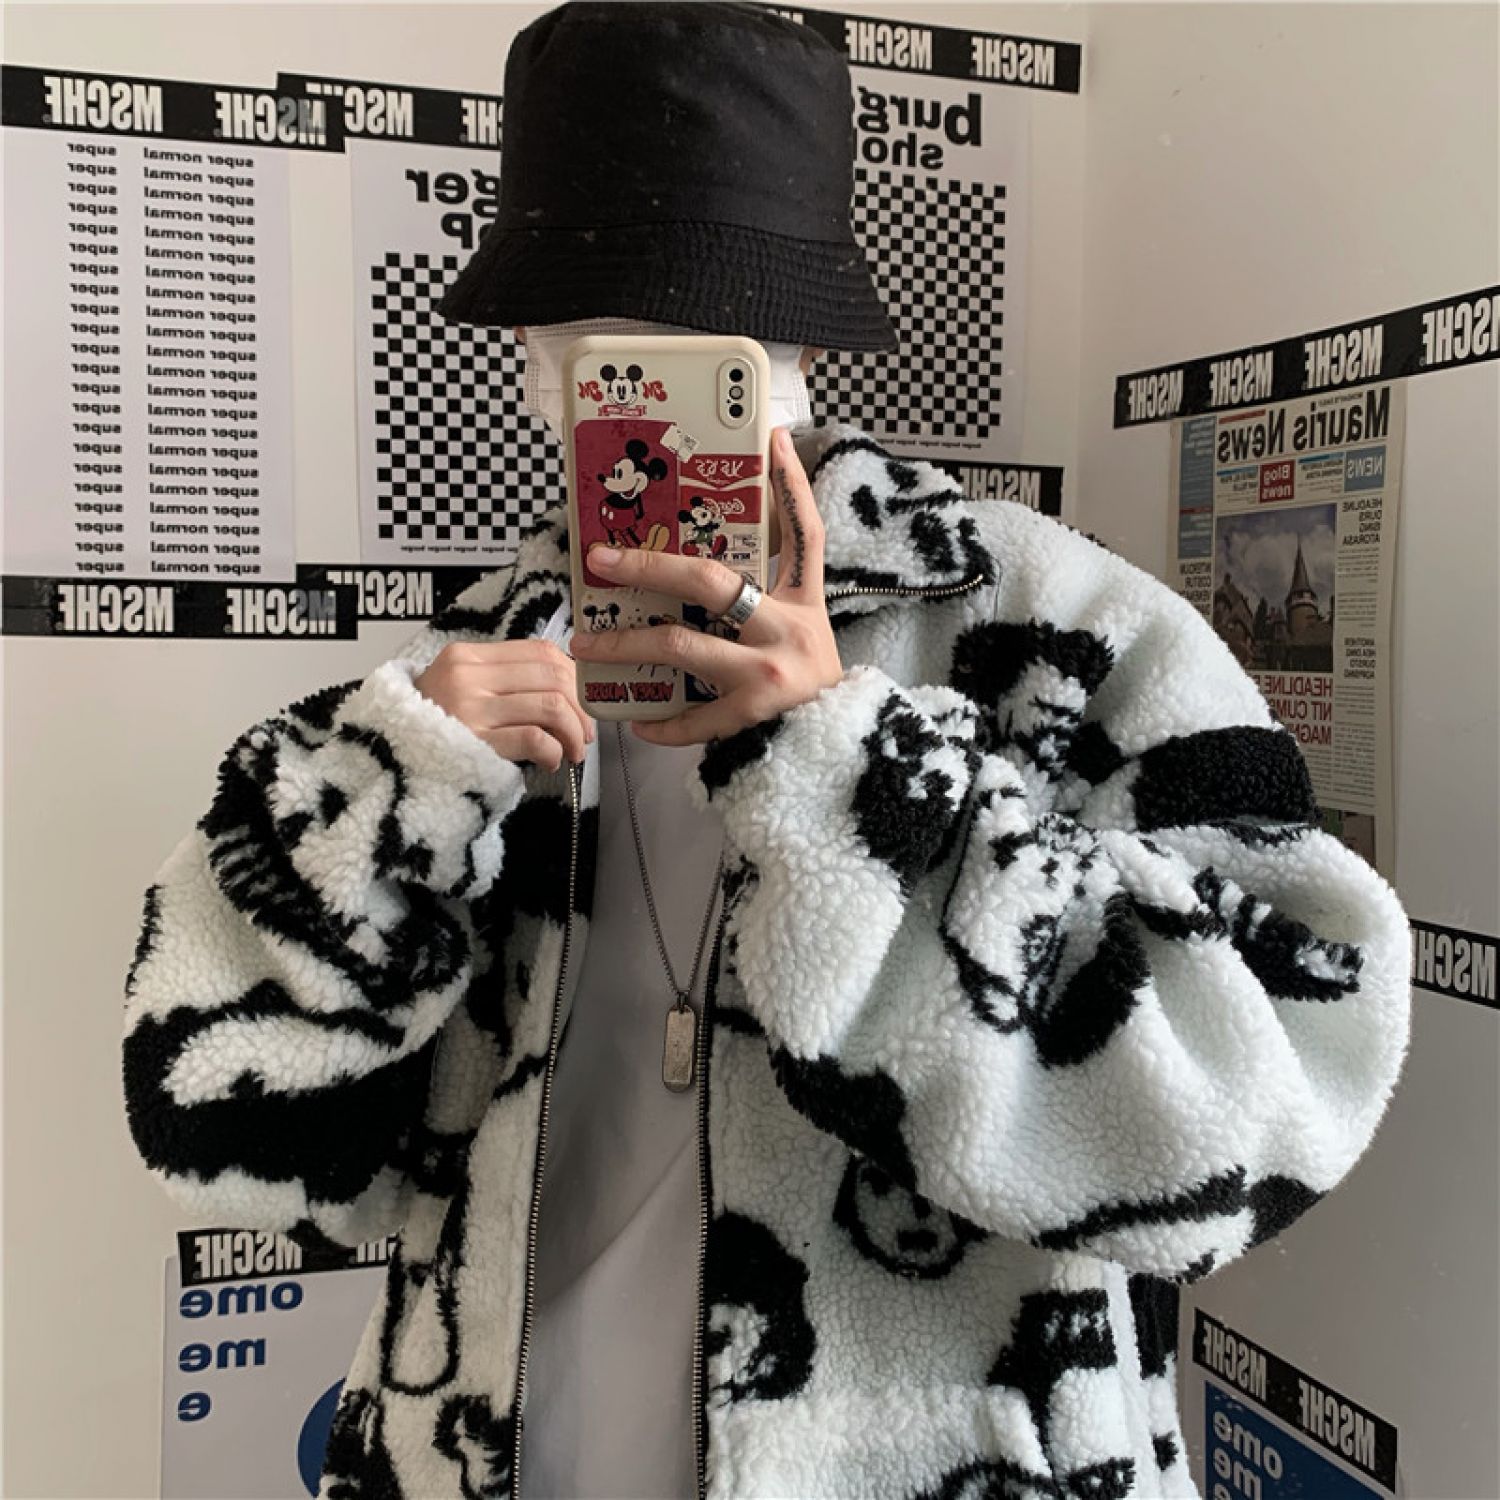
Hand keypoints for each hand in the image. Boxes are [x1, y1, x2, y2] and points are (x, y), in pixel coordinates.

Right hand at [414, 639, 595, 771]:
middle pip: (553, 676)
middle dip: (581, 707)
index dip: (573, 675)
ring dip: (573, 732)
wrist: (384, 763)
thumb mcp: (457, 689)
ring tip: (572, 750)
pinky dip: (553, 751)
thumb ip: (500, 680)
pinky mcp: (475, 743)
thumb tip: (562, 687)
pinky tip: (550, 761)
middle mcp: (468, 676)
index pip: (540, 650)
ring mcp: (470, 709)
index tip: (581, 698)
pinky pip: (535, 738)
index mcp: (466, 657)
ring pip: (551, 706)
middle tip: (584, 731)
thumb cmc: (426, 731)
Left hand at [570, 426, 844, 745]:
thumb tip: (719, 563)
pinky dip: (658, 720)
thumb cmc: (813, 686)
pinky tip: (632, 717)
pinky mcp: (753, 717)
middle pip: (709, 582)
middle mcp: (787, 630)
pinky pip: (690, 715)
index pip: (805, 533)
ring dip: (625, 643)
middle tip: (601, 560)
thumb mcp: (808, 631)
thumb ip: (773, 597)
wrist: (848, 751)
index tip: (775, 440)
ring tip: (587, 643)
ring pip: (680, 646)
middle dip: (648, 566)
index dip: (793, 484)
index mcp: (803, 602)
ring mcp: (768, 674)